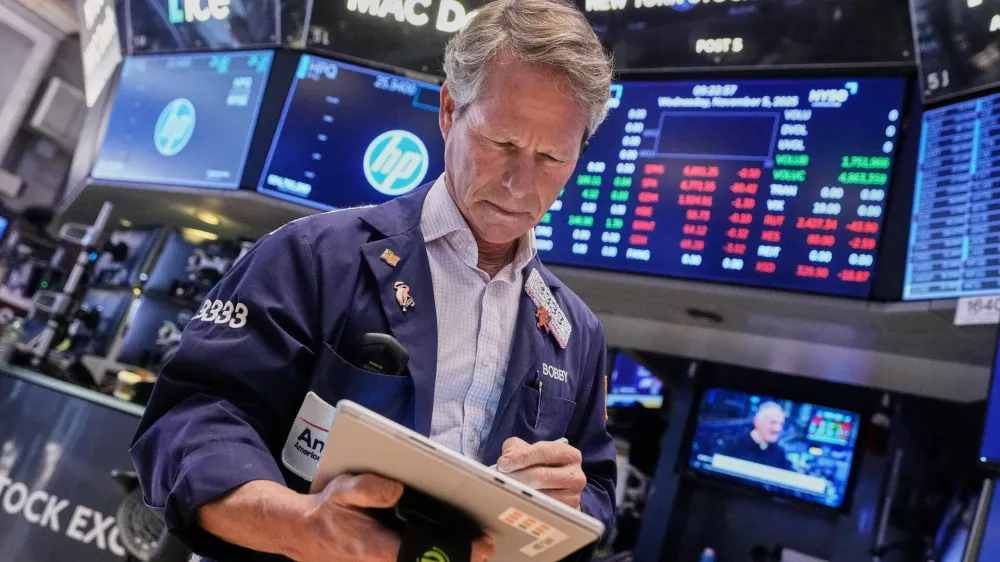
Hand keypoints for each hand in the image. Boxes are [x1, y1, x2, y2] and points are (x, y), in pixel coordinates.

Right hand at [291, 474, 494, 561]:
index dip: (454, 553)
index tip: (481, 545)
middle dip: (460, 558)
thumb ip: (367, 488)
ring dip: (449, 559)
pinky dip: (434, 557)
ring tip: (479, 548)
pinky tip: (455, 547)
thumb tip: (396, 487)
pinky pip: (412, 561)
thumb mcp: (341, 490)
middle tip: (488, 546)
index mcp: (376, 548)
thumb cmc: (327, 511)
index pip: (422, 556)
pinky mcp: (386, 561)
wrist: (306, 535)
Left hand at [496, 438, 586, 508]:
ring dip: (519, 492)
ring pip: (541, 495)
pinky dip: (526, 504)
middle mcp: (576, 475)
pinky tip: (515, 499)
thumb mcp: (530, 450)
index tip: (503, 463)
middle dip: (517, 476)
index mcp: (569, 454)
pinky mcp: (567, 512)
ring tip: (505, 488)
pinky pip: (542, 509)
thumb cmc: (540, 466)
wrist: (557, 488)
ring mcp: (573, 496)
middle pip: (542, 476)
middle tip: (500, 477)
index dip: (521, 457)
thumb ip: (516, 448)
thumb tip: (505, 460)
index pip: (545, 452)